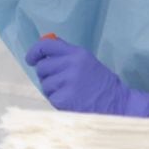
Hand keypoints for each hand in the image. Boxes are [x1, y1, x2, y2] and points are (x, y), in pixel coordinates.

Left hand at [25, 37, 148, 116]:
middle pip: (42, 67)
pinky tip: (71, 100)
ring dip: (52, 89)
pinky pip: (50, 97)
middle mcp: (71, 65)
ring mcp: (67, 82)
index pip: (45, 46)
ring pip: (44, 83)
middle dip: (46, 75)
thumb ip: (66, 53)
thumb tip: (43, 44)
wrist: (118, 104)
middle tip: (59, 81)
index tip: (30, 59)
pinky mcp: (64, 99)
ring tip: (69, 91)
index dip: (34, 52)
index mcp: (77, 53)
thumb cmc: (100, 82)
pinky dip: (57, 100)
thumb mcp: (87, 61)